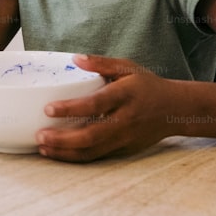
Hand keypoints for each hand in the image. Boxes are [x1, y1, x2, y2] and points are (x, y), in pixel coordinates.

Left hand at [36, 54, 176, 161]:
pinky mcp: (124, 149)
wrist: (175, 110)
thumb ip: (101, 63)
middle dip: (63, 139)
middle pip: (92, 135)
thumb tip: (75, 58)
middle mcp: (125, 120)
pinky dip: (76, 157)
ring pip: (93, 151)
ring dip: (66, 152)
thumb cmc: (147, 85)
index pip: (95, 104)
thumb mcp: (128, 67)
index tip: (49, 108)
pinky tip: (58, 153)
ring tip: (42, 147)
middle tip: (40, 135)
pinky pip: (97, 156)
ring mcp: (125, 138)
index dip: (71, 108)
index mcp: (124, 96)